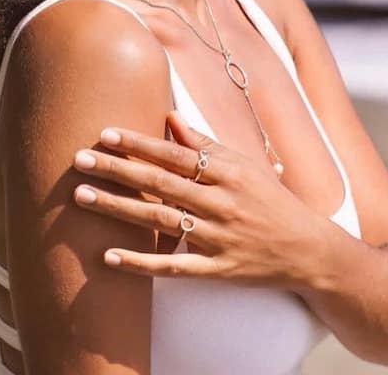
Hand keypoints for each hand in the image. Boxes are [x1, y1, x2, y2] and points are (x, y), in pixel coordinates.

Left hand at [72, 109, 322, 287]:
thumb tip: (169, 117)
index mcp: (228, 172)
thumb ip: (204, 143)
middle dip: (117, 170)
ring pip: (160, 222)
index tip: (105, 133)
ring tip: (81, 197)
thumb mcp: (243, 165)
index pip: (174, 154)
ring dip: (118, 209)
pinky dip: (141, 262)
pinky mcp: (218, 270)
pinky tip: (109, 256)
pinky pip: (174, 267)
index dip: (139, 143)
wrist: (309, 250)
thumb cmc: (270, 199)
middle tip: (79, 160)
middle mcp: (222, 202)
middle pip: (160, 184)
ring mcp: (219, 238)